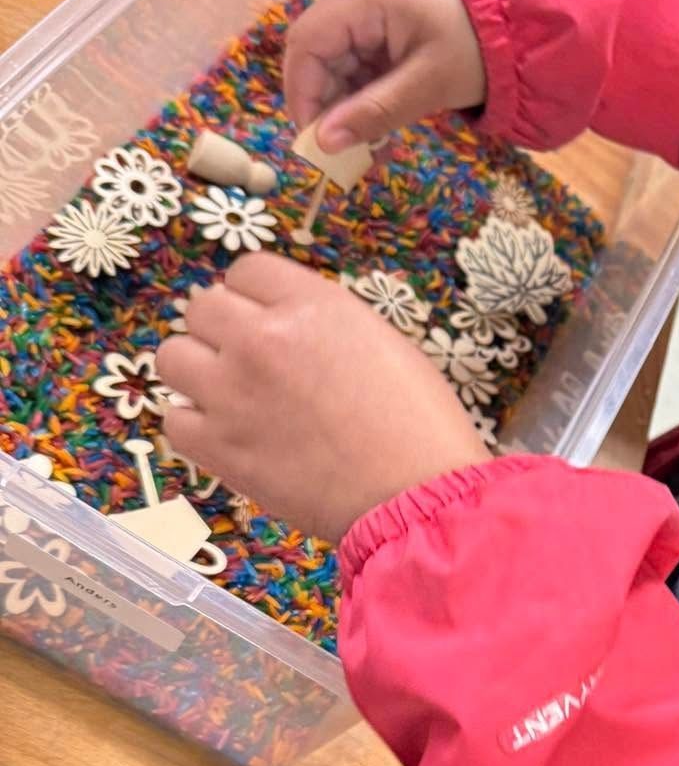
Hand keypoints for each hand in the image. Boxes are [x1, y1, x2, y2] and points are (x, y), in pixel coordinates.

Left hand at [157, 255, 490, 544]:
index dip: (256, 296)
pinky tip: (227, 435)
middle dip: (224, 329)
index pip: (248, 270)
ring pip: (172, 357)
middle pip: (202, 307)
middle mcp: (262, 339)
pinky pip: (174, 419)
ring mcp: (232, 393)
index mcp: (311, 305)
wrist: (415, 495)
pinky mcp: (219, 447)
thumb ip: (324, 323)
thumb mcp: (383, 342)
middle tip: (250, 360)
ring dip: (197, 371)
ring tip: (229, 395)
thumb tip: (287, 328)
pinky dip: (195, 425)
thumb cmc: (418, 424)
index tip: (267, 319)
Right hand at [284, 0, 486, 154]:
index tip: (314, 139)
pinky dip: (362, 88)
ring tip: (364, 137)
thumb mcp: (428, 85)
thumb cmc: (480, 49)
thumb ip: (373, 112)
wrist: (522, 21)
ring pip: (334, 56)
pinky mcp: (381, 15)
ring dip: (344, 98)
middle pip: (317, 49)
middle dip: (325, 99)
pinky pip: (356, 54)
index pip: (307, 43)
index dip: (302, 93)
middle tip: (341, 145)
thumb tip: (322, 144)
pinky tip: (376, 117)